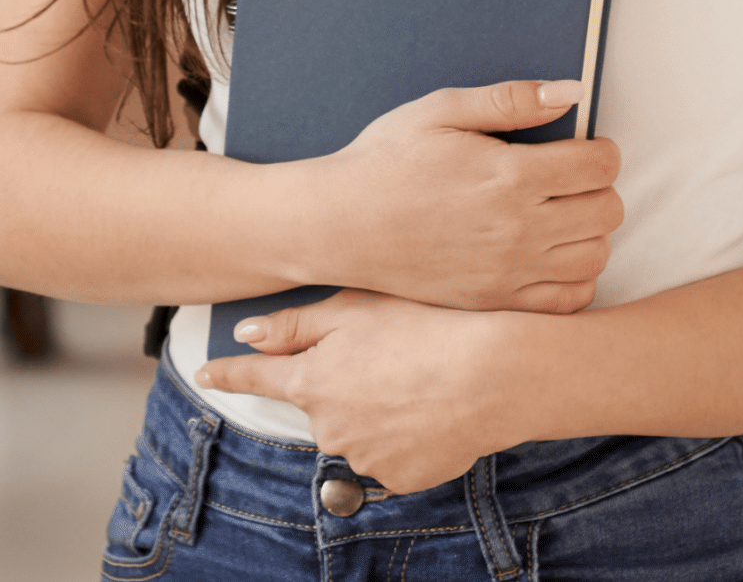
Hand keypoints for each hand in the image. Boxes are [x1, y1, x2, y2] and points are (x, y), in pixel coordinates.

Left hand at [198, 291, 544, 492]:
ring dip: (378, 405)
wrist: (495, 374)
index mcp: (314, 382)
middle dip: (343, 380)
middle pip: (320, 402)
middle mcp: (330, 427)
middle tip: (390, 349)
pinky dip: (407, 430)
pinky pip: (392, 451)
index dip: (229, 373)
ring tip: (423, 373)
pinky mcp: (402, 477)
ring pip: (359, 426)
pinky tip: (435, 404)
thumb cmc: (430, 325)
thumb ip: (297, 323)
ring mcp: (365, 457)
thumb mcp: (359, 305)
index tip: (207, 372)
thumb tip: (247, 335)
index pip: (257, 378)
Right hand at [304, 79, 622, 311]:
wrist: (339, 226)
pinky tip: (552, 255)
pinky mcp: (494, 303)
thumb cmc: (387, 161)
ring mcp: (507, 274)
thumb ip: (512, 100)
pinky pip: (568, 301)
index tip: (582, 148)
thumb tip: (572, 91)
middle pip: (608, 211)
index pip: (600, 165)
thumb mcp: (442, 111)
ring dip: (591, 233)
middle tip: (572, 179)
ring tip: (563, 215)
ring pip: (595, 257)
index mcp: (510, 176)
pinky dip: (575, 278)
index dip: (600, 149)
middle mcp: (517, 231)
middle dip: (600, 188)